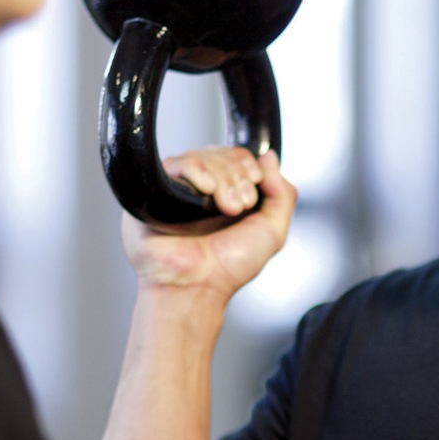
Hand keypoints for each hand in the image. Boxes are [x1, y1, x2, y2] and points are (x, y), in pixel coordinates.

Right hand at [121, 147, 295, 304]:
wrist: (197, 286)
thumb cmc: (228, 267)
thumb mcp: (272, 231)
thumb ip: (282, 193)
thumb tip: (269, 157)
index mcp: (227, 193)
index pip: (239, 157)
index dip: (250, 168)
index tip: (253, 196)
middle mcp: (203, 189)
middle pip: (223, 153)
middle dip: (238, 177)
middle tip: (238, 207)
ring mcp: (180, 188)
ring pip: (203, 156)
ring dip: (223, 179)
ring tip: (225, 208)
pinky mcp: (156, 191)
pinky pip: (178, 164)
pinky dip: (198, 171)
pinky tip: (206, 189)